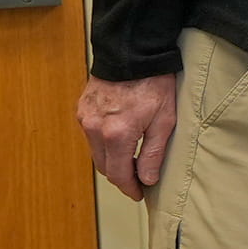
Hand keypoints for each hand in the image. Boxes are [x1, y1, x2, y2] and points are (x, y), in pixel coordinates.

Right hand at [77, 73, 179, 201]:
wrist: (132, 53)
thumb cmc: (154, 84)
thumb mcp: (164, 120)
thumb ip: (153, 153)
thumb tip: (146, 179)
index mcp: (116, 134)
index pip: (118, 174)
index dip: (129, 188)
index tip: (139, 194)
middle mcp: (94, 128)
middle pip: (104, 166)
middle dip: (121, 177)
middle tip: (138, 182)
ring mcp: (85, 118)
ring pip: (96, 152)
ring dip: (112, 161)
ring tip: (132, 163)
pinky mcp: (82, 109)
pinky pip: (91, 136)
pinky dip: (104, 145)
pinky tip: (121, 142)